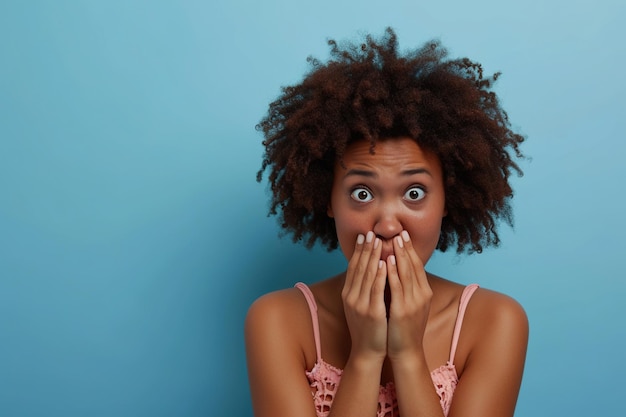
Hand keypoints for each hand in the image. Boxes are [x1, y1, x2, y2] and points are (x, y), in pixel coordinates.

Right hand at [342, 231, 387, 360]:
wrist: (367, 352)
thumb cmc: (368, 328)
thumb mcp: (361, 305)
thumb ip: (363, 288)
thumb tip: (368, 270)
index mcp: (348, 294)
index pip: (353, 268)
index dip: (359, 251)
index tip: (364, 236)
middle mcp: (351, 297)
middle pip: (359, 268)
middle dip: (366, 249)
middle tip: (371, 233)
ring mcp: (360, 305)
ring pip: (366, 276)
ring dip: (373, 257)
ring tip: (378, 242)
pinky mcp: (372, 313)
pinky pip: (376, 290)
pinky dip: (379, 275)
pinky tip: (384, 263)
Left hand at [386, 230, 432, 359]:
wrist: (406, 351)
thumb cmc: (405, 328)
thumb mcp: (410, 305)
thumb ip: (408, 289)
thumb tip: (401, 271)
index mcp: (424, 293)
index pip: (417, 266)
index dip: (410, 250)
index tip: (404, 235)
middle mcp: (421, 295)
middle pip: (413, 266)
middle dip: (405, 248)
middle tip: (399, 232)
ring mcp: (413, 303)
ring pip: (406, 273)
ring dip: (399, 255)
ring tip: (392, 240)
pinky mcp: (402, 310)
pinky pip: (396, 287)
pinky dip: (392, 273)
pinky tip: (386, 262)